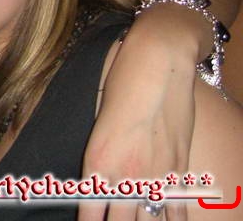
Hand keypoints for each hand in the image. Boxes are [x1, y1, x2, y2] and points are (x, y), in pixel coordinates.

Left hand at [79, 14, 194, 220]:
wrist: (157, 64)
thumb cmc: (120, 84)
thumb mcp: (96, 123)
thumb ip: (98, 158)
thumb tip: (94, 184)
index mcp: (98, 163)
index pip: (89, 215)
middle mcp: (126, 175)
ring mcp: (157, 175)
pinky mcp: (180, 168)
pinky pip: (177, 210)